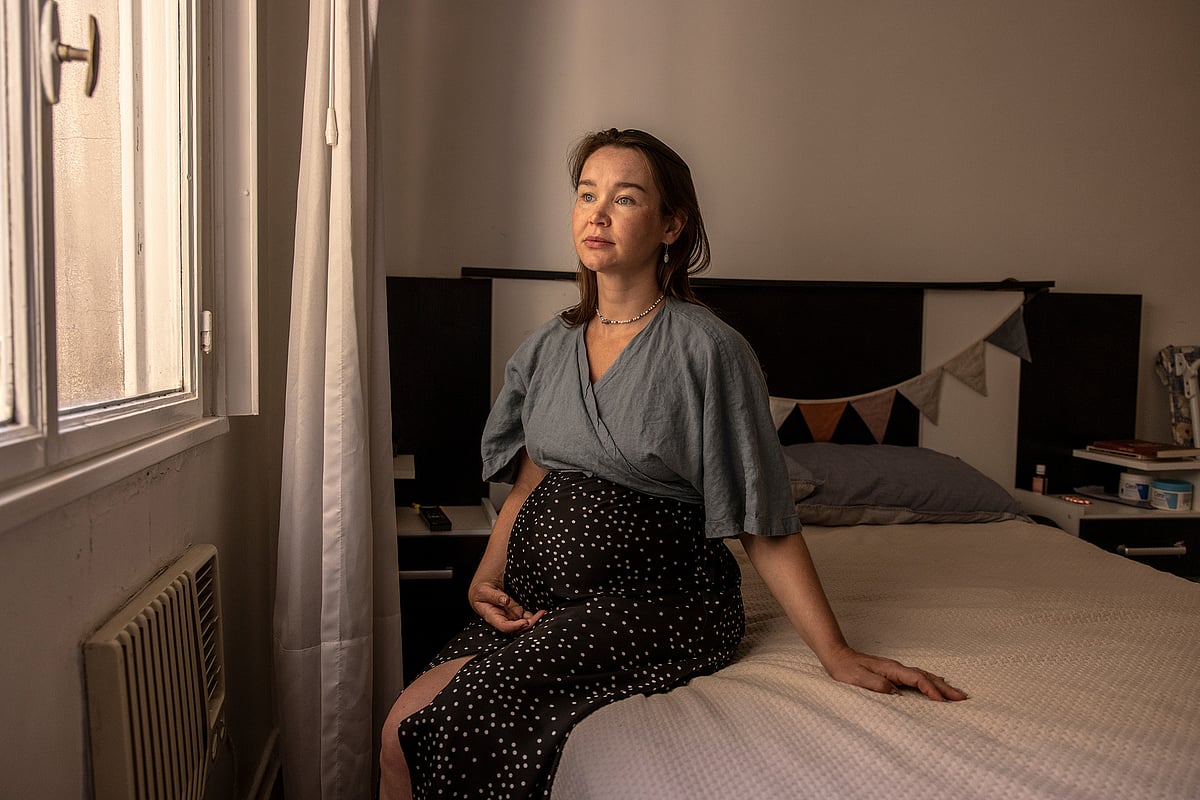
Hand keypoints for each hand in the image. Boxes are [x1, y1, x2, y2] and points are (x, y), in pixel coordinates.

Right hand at [469, 581, 545, 633]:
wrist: (482, 592)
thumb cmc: (481, 592)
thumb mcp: (484, 591)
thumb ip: (494, 596)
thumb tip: (506, 600)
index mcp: (492, 617)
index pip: (504, 627)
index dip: (515, 627)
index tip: (524, 622)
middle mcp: (503, 620)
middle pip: (516, 629)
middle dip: (529, 625)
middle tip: (540, 615)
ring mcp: (510, 617)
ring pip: (523, 625)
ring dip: (534, 621)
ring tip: (543, 613)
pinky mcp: (516, 613)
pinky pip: (526, 618)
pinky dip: (534, 617)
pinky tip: (542, 612)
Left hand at [820, 645, 968, 701]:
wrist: (837, 655)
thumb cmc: (845, 669)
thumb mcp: (857, 679)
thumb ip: (876, 685)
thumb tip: (895, 692)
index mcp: (891, 669)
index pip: (916, 679)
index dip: (930, 690)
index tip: (942, 701)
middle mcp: (897, 668)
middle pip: (926, 677)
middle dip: (945, 688)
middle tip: (962, 698)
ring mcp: (896, 669)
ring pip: (924, 676)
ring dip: (941, 685)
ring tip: (957, 693)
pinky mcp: (893, 673)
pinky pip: (918, 677)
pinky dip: (931, 682)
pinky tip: (936, 684)